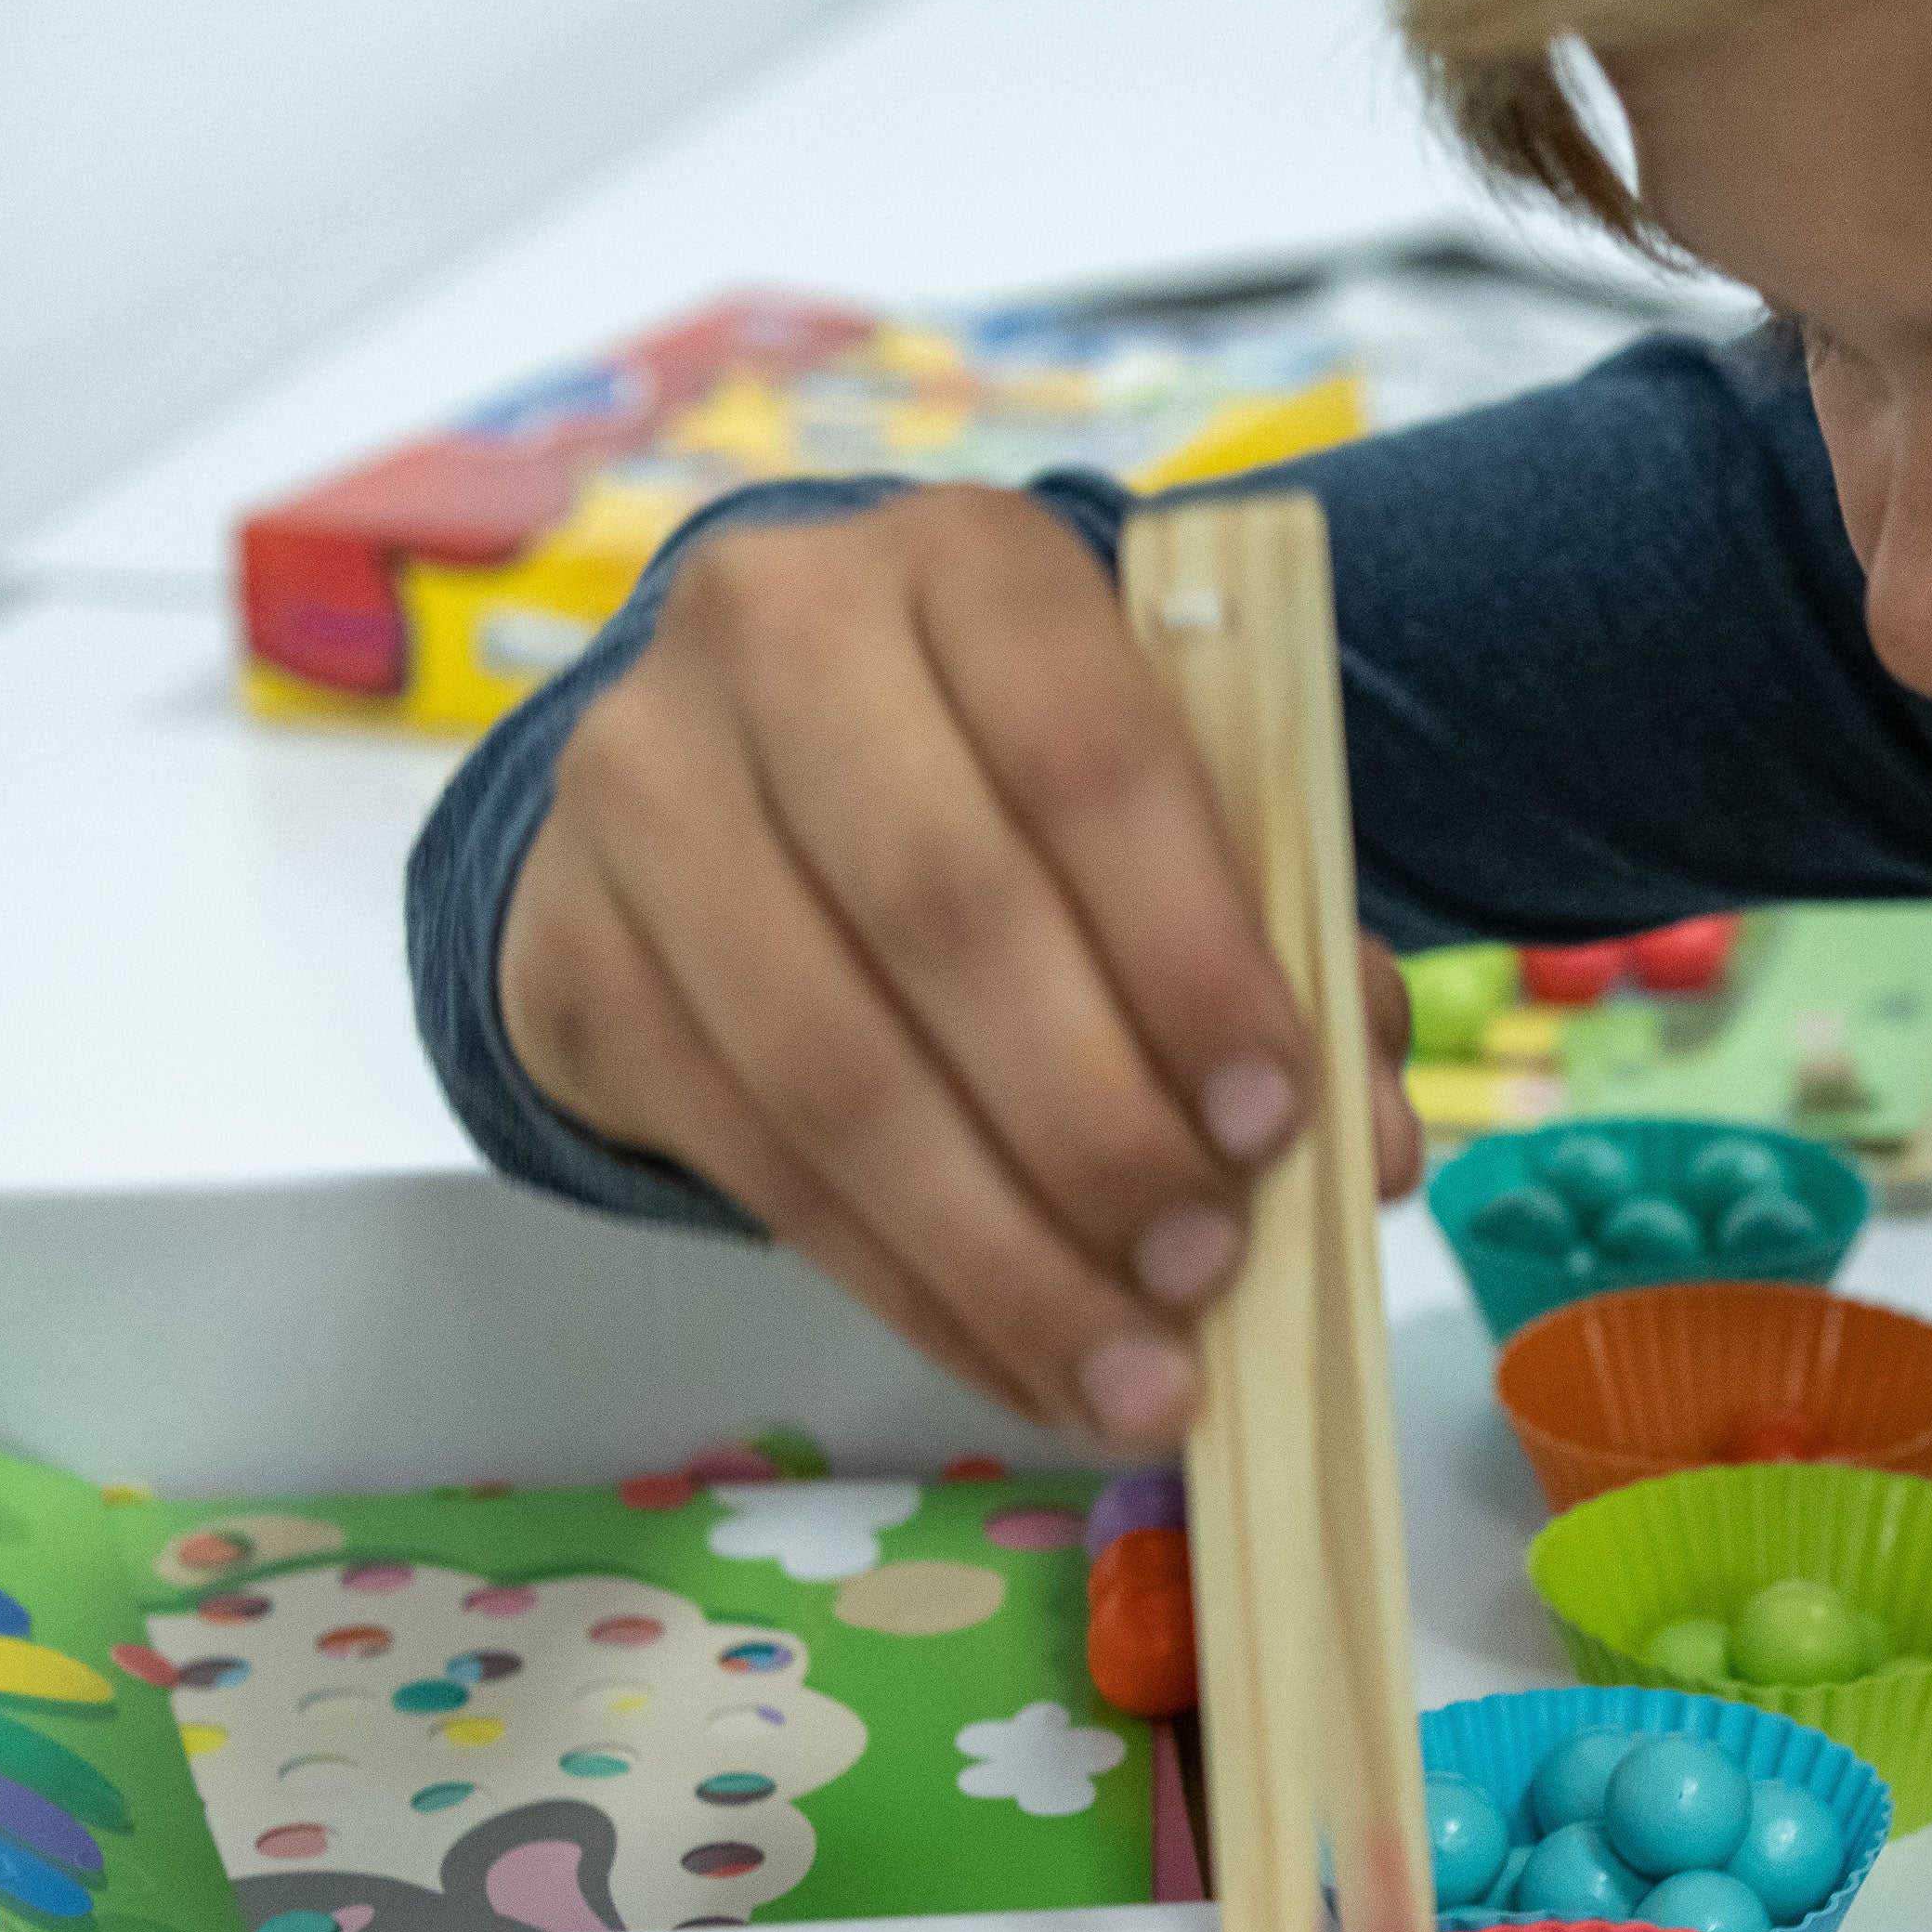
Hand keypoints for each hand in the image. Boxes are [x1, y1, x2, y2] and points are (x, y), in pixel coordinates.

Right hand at [494, 484, 1427, 1449]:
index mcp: (963, 563)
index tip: (1278, 1117)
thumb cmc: (1014, 792)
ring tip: (1138, 1369)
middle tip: (1208, 1268)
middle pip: (942, 911)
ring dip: (1001, 1251)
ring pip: (828, 1064)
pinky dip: (907, 1287)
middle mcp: (768, 634)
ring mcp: (636, 790)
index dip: (1187, 951)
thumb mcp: (1165, 814)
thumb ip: (1288, 954)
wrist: (752, 765)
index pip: (1083, 754)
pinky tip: (1022, 1359)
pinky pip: (747, 1158)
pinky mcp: (568, 955)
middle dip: (1093, 1126)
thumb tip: (1363, 1152)